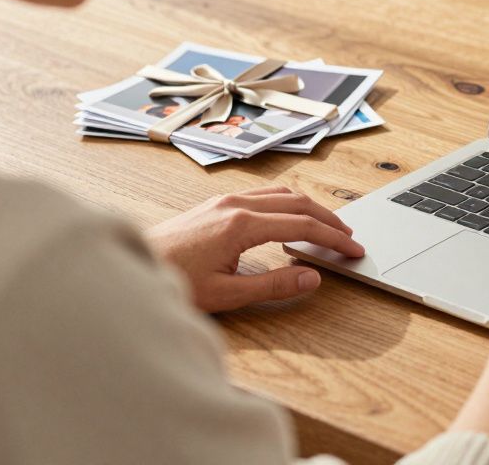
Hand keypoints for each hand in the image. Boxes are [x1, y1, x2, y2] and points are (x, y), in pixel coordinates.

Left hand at [145, 186, 363, 312]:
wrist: (134, 265)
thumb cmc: (173, 282)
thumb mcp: (226, 294)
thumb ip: (274, 286)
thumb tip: (312, 278)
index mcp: (240, 225)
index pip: (302, 226)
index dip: (333, 239)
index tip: (354, 250)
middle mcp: (235, 204)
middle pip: (298, 203)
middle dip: (329, 220)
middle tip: (350, 238)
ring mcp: (225, 199)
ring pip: (282, 194)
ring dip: (310, 208)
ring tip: (328, 227)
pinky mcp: (216, 203)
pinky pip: (264, 194)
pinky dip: (289, 203)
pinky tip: (292, 216)